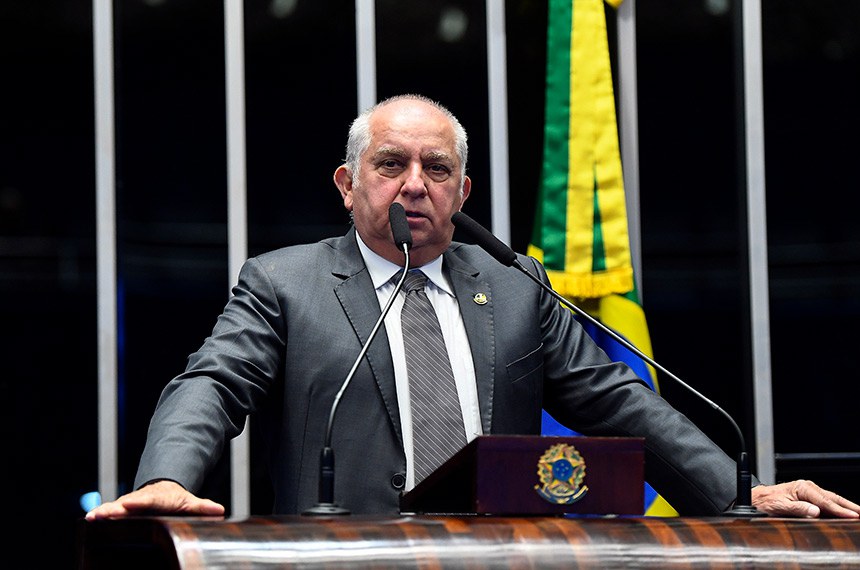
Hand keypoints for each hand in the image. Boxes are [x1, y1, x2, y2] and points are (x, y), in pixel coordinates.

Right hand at [84, 480, 224, 520]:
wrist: (164, 490)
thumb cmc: (176, 499)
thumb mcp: (190, 502)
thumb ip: (203, 506)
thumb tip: (219, 510)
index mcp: (159, 497)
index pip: (149, 500)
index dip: (138, 503)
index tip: (127, 504)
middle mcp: (143, 498)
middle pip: (128, 503)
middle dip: (115, 508)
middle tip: (101, 513)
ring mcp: (132, 502)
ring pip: (117, 506)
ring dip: (104, 511)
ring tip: (91, 517)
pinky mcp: (124, 508)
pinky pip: (112, 511)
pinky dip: (101, 514)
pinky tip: (89, 520)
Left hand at [751, 480, 859, 517]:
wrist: (758, 498)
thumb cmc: (768, 502)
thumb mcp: (781, 506)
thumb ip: (798, 509)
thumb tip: (815, 511)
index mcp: (802, 488)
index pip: (825, 501)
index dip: (840, 510)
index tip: (852, 516)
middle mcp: (808, 487)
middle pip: (833, 498)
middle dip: (849, 506)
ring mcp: (810, 491)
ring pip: (832, 499)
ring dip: (846, 506)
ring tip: (858, 513)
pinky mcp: (810, 497)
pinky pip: (827, 502)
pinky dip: (838, 507)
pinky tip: (845, 512)